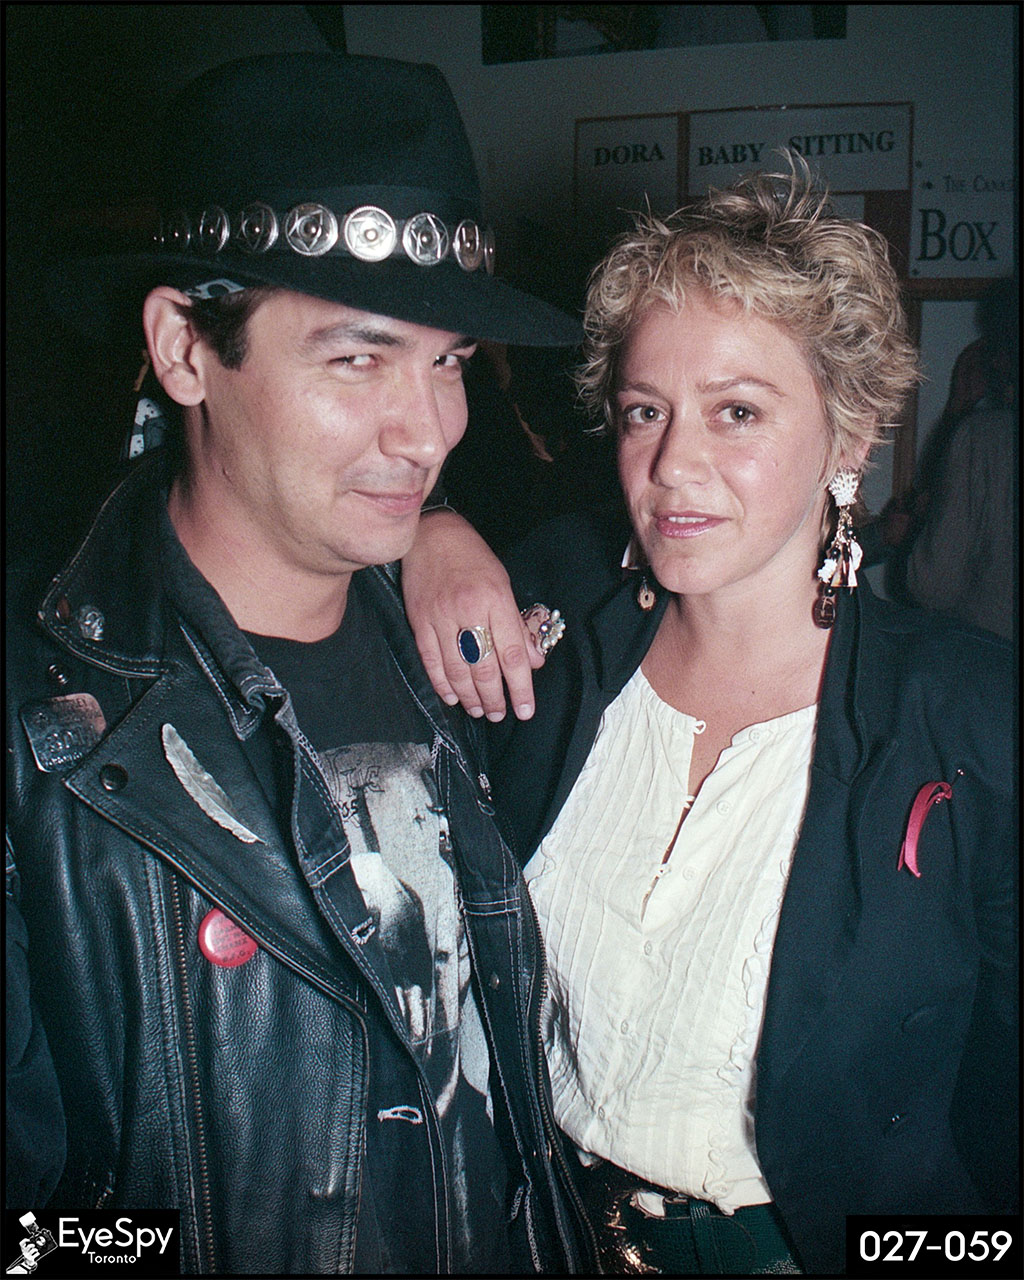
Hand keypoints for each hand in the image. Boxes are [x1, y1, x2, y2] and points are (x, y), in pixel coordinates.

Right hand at [403, 510, 542, 720]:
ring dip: (470, 696)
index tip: (525, 709)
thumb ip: (516, 626)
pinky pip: (431, 660)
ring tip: (480, 710)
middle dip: (494, 698)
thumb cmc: (473, 558)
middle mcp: (469, 610)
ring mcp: (441, 616)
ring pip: (457, 669)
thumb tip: (532, 662)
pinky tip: (452, 696)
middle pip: (484, 667)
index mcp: (496, 599)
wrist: (430, 534)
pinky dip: (442, 683)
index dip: (521, 687)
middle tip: (500, 714)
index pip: (512, 654)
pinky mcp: (419, 620)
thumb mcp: (503, 585)